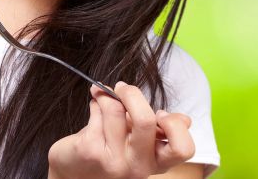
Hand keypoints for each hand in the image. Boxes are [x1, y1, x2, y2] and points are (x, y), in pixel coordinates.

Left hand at [47, 82, 195, 178]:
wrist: (72, 173)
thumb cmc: (110, 152)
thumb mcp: (139, 144)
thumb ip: (159, 130)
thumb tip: (185, 120)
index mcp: (155, 163)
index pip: (182, 148)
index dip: (174, 125)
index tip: (160, 113)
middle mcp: (137, 167)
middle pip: (145, 121)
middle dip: (132, 94)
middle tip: (123, 88)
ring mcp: (113, 161)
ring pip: (116, 109)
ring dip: (107, 95)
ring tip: (102, 94)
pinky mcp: (90, 151)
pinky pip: (98, 111)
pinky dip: (96, 101)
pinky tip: (94, 106)